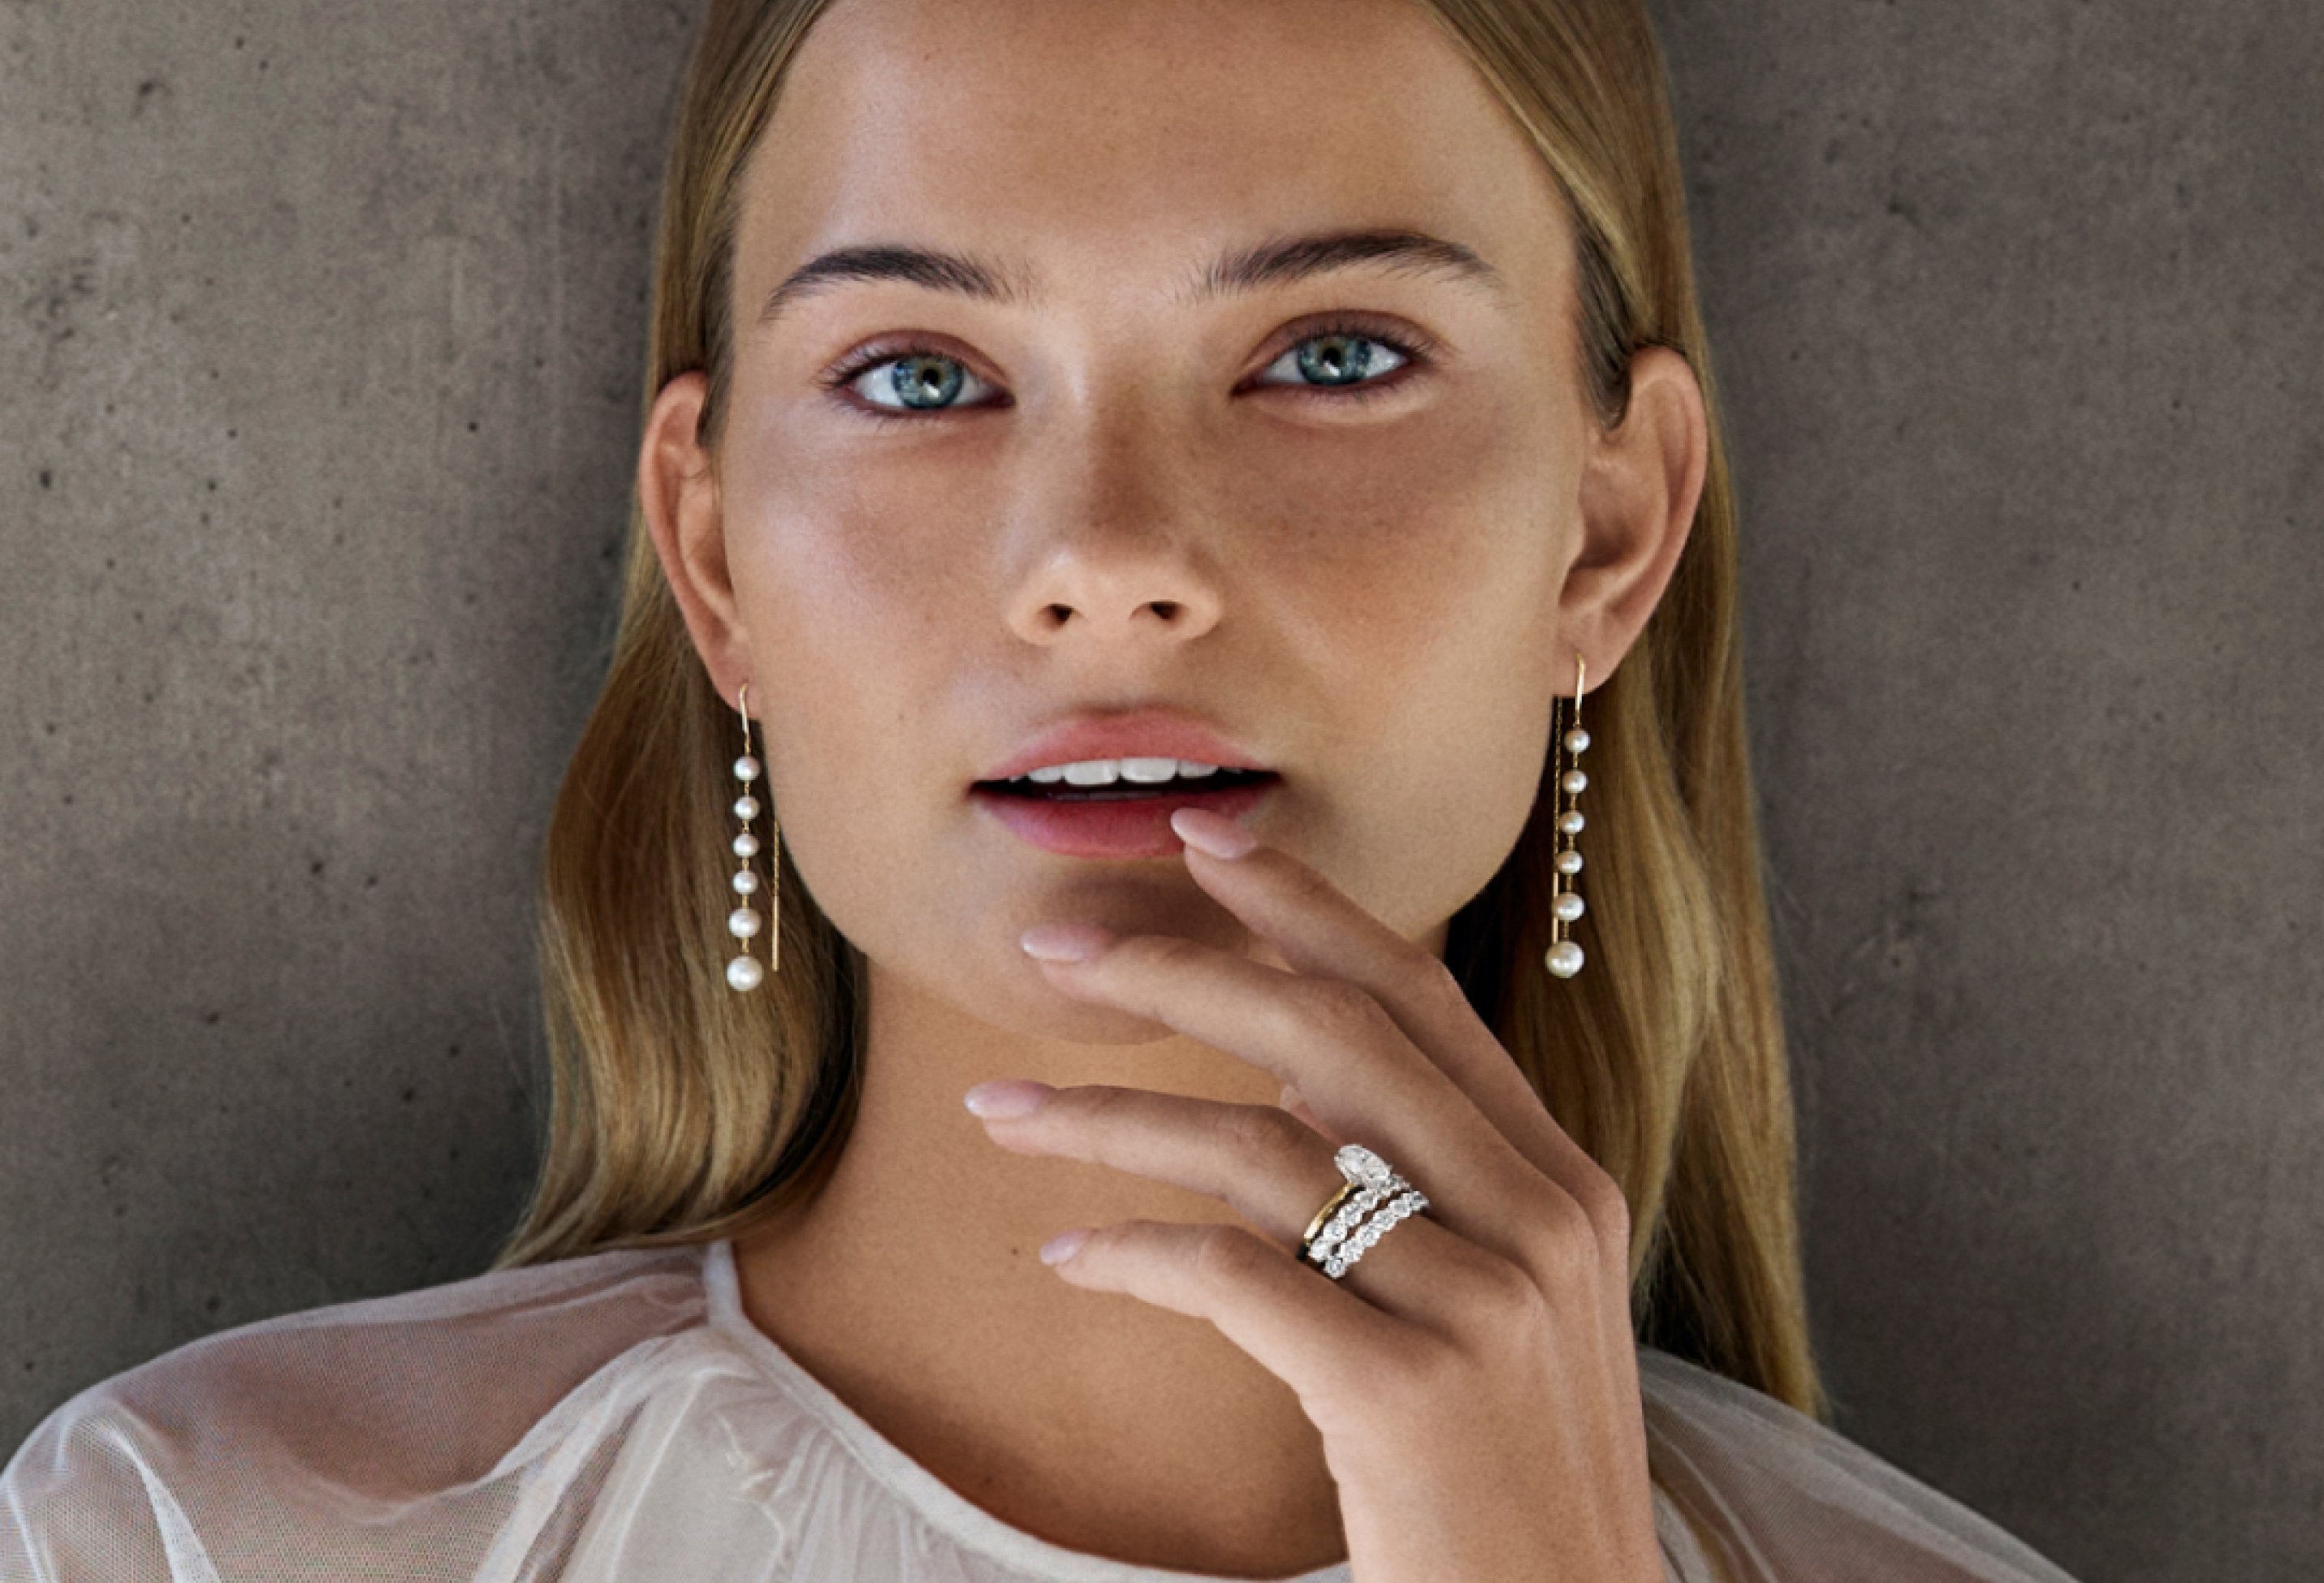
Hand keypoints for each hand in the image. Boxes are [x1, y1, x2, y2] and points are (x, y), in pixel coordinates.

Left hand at [963, 806, 1663, 1582]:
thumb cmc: (1506, 1481)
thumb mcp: (1506, 1312)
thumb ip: (1428, 1191)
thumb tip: (1295, 1092)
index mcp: (1562, 1185)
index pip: (1422, 1002)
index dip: (1310, 912)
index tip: (1209, 847)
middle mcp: (1539, 1222)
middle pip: (1332, 1037)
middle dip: (1180, 970)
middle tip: (1055, 947)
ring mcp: (1484, 1304)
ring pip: (1259, 1148)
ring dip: (1108, 1117)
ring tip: (1000, 1112)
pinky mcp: (1411, 1393)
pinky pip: (1231, 1274)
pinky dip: (1128, 1253)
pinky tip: (1065, 1257)